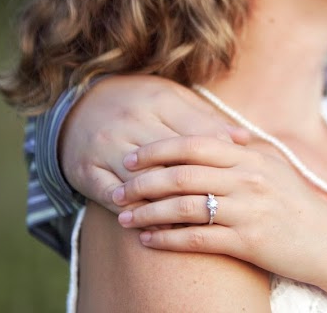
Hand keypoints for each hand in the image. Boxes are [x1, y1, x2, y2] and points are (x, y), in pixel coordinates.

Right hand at [59, 75, 248, 211]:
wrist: (81, 105)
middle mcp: (130, 121)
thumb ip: (208, 119)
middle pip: (169, 161)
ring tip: (192, 225)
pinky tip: (153, 227)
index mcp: (158, 100)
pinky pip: (111, 196)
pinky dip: (133, 213)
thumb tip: (246, 139)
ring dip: (165, 206)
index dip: (217, 161)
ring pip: (141, 182)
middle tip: (220, 211)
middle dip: (195, 188)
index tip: (234, 182)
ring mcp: (105, 146)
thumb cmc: (142, 103)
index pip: (194, 136)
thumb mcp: (175, 101)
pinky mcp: (84, 169)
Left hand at [112, 135, 326, 285]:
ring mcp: (248, 210)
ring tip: (125, 219)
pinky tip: (149, 241)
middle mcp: (249, 179)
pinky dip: (167, 239)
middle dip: (143, 182)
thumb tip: (205, 141)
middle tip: (117, 190)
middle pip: (182, 174)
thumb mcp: (273, 171)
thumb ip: (240, 155)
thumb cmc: (298, 207)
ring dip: (148, 212)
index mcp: (252, 157)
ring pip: (184, 207)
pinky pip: (197, 239)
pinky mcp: (248, 242)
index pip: (194, 144)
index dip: (158, 150)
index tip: (131, 158)